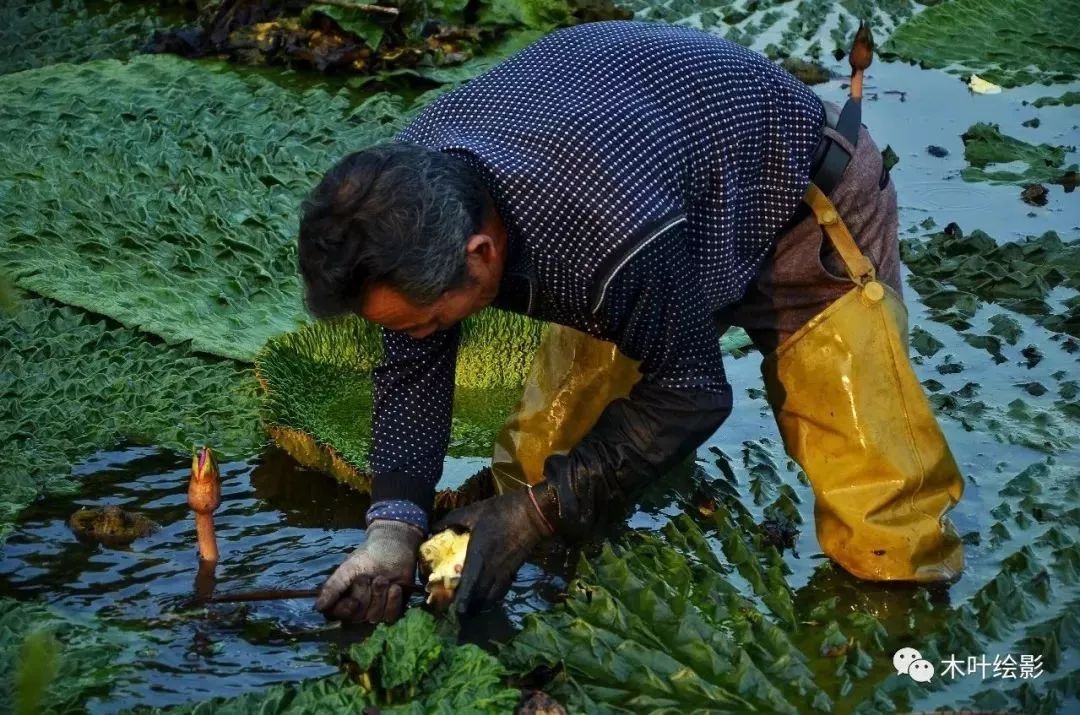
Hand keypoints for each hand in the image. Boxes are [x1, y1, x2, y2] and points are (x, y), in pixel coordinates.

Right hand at [315, 519, 422, 622]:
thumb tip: (318, 606)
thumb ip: (334, 585)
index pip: (338, 614)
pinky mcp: (393, 608)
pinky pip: (390, 616)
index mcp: (345, 596)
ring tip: (383, 578)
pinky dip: (393, 601)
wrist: (395, 546)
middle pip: (358, 616)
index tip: (353, 601)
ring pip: (374, 616)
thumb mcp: (349, 567)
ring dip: (379, 595)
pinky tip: (395, 587)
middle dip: (365, 595)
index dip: (346, 610)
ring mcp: (376, 608)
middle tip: (369, 578)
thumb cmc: (370, 555)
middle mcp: (359, 607)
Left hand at [431, 487, 553, 615]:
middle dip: (469, 608)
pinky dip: (493, 597)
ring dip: (482, 604)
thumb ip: (453, 520)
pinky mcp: (513, 571)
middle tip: (458, 610)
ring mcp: (504, 572)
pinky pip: (502, 591)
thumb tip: (434, 528)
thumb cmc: (501, 512)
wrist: (532, 514)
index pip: (469, 586)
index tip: (454, 610)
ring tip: (472, 606)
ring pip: (492, 597)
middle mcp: (491, 569)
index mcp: (479, 556)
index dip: (462, 601)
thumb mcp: (474, 511)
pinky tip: (488, 595)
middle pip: (480, 598)